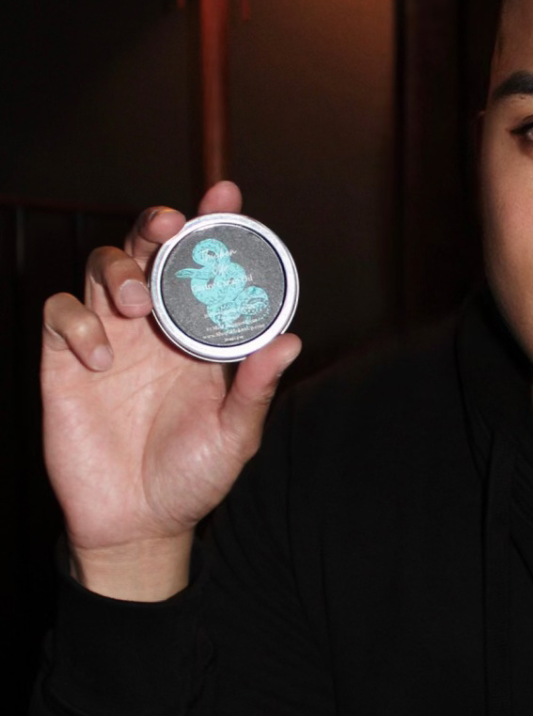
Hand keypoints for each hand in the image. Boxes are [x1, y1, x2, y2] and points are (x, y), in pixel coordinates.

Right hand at [41, 182, 300, 599]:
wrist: (138, 523)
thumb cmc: (193, 475)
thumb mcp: (234, 435)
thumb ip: (254, 389)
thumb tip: (289, 341)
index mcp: (198, 333)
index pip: (204, 264)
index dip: (213, 223)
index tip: (226, 191)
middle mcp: (154, 325)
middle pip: (147, 248)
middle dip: (157, 225)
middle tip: (171, 226)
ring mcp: (108, 338)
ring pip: (102, 268)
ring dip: (119, 271)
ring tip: (136, 306)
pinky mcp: (65, 362)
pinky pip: (60, 315)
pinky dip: (77, 323)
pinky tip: (100, 361)